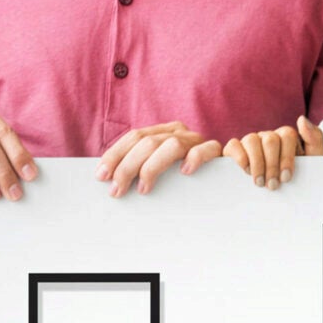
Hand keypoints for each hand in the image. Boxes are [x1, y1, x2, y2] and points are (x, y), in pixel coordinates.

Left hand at [96, 121, 220, 196]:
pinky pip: (204, 150)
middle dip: (127, 166)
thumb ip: (139, 169)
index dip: (115, 155)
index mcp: (161, 132)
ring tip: (143, 189)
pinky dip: (194, 159)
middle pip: (147, 142)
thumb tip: (110, 181)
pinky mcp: (215, 151)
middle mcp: (178, 131)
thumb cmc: (182, 180)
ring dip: (152, 167)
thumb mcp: (158, 171)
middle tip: (117, 191)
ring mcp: (197, 140)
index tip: (101, 175)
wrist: (221, 181)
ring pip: (171, 145)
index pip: (134, 137)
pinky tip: (184, 173)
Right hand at [225, 117, 322, 188]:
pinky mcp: (234, 150)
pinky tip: (246, 172)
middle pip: (270, 139)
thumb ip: (314, 139)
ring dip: (257, 164)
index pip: (287, 135)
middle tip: (273, 185)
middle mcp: (268, 136)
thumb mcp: (312, 162)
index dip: (287, 157)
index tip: (286, 177)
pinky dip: (240, 158)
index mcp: (286, 137)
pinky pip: (234, 145)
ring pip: (251, 140)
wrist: (283, 199)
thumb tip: (301, 119)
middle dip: (272, 165)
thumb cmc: (296, 180)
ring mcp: (251, 142)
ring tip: (260, 183)